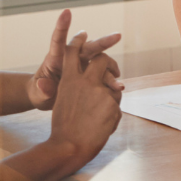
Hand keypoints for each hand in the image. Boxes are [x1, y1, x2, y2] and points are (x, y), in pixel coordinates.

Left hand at [29, 9, 121, 110]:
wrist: (48, 98)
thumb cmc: (39, 93)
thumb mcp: (37, 94)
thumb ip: (41, 90)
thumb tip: (43, 85)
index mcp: (54, 59)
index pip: (58, 40)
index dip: (62, 26)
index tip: (66, 12)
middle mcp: (71, 58)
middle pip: (87, 46)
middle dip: (103, 41)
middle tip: (117, 36)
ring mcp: (82, 64)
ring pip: (99, 59)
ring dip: (110, 65)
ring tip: (118, 74)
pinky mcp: (90, 72)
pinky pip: (102, 73)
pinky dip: (110, 78)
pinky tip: (117, 85)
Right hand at [45, 33, 123, 166]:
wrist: (68, 147)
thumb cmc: (64, 128)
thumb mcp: (63, 101)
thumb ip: (76, 89)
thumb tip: (90, 82)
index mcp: (68, 80)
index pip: (72, 53)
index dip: (78, 41)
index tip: (83, 34)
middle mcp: (85, 81)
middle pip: (102, 59)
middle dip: (110, 63)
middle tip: (115, 72)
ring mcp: (100, 91)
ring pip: (114, 86)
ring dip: (112, 97)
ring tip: (101, 115)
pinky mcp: (112, 103)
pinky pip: (117, 105)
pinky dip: (112, 116)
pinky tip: (102, 127)